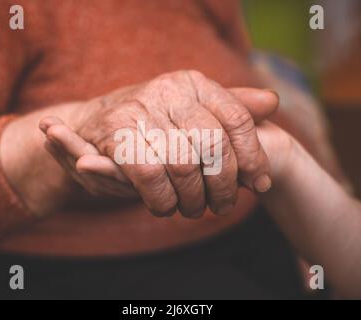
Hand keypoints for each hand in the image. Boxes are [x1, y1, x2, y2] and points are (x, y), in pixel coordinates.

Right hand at [42, 70, 278, 217]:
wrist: (88, 129)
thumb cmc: (151, 129)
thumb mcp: (191, 114)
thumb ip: (230, 109)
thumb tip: (272, 103)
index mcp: (192, 82)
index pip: (237, 119)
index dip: (253, 157)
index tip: (260, 185)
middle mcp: (168, 90)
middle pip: (214, 146)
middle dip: (223, 186)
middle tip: (222, 206)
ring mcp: (139, 110)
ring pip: (185, 166)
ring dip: (192, 199)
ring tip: (192, 208)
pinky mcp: (115, 136)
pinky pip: (154, 178)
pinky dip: (163, 201)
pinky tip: (165, 206)